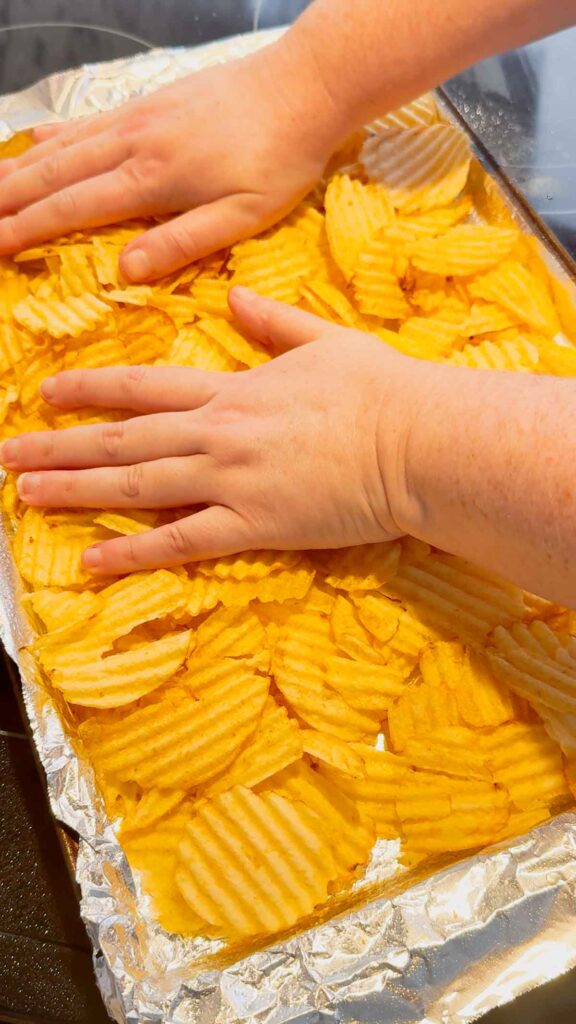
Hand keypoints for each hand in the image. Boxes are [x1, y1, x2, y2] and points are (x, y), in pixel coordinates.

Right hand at [0, 38, 343, 279]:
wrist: (302, 87)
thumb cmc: (280, 160)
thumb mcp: (243, 217)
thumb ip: (183, 242)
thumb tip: (125, 270)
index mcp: (152, 178)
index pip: (74, 208)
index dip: (28, 229)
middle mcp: (133, 142)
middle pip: (55, 173)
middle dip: (10, 200)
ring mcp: (138, 117)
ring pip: (64, 144)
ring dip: (21, 169)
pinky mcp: (149, 102)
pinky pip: (87, 121)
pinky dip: (53, 136)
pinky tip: (36, 142)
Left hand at [1, 289, 418, 573]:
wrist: (420, 442)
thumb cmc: (381, 391)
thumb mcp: (325, 340)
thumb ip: (272, 320)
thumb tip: (232, 295)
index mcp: (234, 389)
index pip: (145, 387)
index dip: (92, 390)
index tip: (49, 392)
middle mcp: (219, 433)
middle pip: (124, 439)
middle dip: (60, 444)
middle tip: (8, 452)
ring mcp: (232, 480)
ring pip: (136, 485)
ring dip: (76, 489)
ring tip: (25, 492)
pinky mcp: (254, 525)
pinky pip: (181, 541)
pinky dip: (133, 552)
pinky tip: (91, 562)